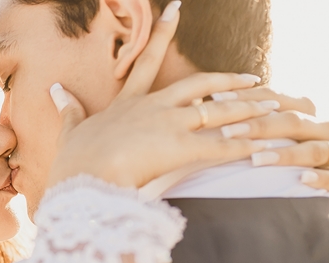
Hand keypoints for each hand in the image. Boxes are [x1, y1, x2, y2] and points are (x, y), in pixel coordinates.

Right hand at [45, 4, 276, 190]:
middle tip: (253, 78)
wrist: (83, 180)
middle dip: (228, 81)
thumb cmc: (75, 162)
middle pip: (200, 86)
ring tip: (273, 108)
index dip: (161, 34)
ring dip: (248, 111)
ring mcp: (171, 126)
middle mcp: (155, 108)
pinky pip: (222, 146)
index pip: (148, 61)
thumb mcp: (71, 131)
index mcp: (128, 103)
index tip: (176, 10)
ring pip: (219, 112)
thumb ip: (67, 109)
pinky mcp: (182, 149)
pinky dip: (246, 145)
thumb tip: (55, 89)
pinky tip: (266, 145)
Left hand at [210, 87, 328, 191]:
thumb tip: (198, 104)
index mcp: (304, 113)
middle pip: (294, 121)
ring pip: (315, 148)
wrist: (314, 189)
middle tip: (227, 133)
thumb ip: (242, 123)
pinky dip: (322, 178)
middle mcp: (324, 127)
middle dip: (260, 126)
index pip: (276, 100)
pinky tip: (303, 180)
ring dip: (286, 154)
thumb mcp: (258, 139)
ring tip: (257, 159)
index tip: (214, 99)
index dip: (247, 98)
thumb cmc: (273, 162)